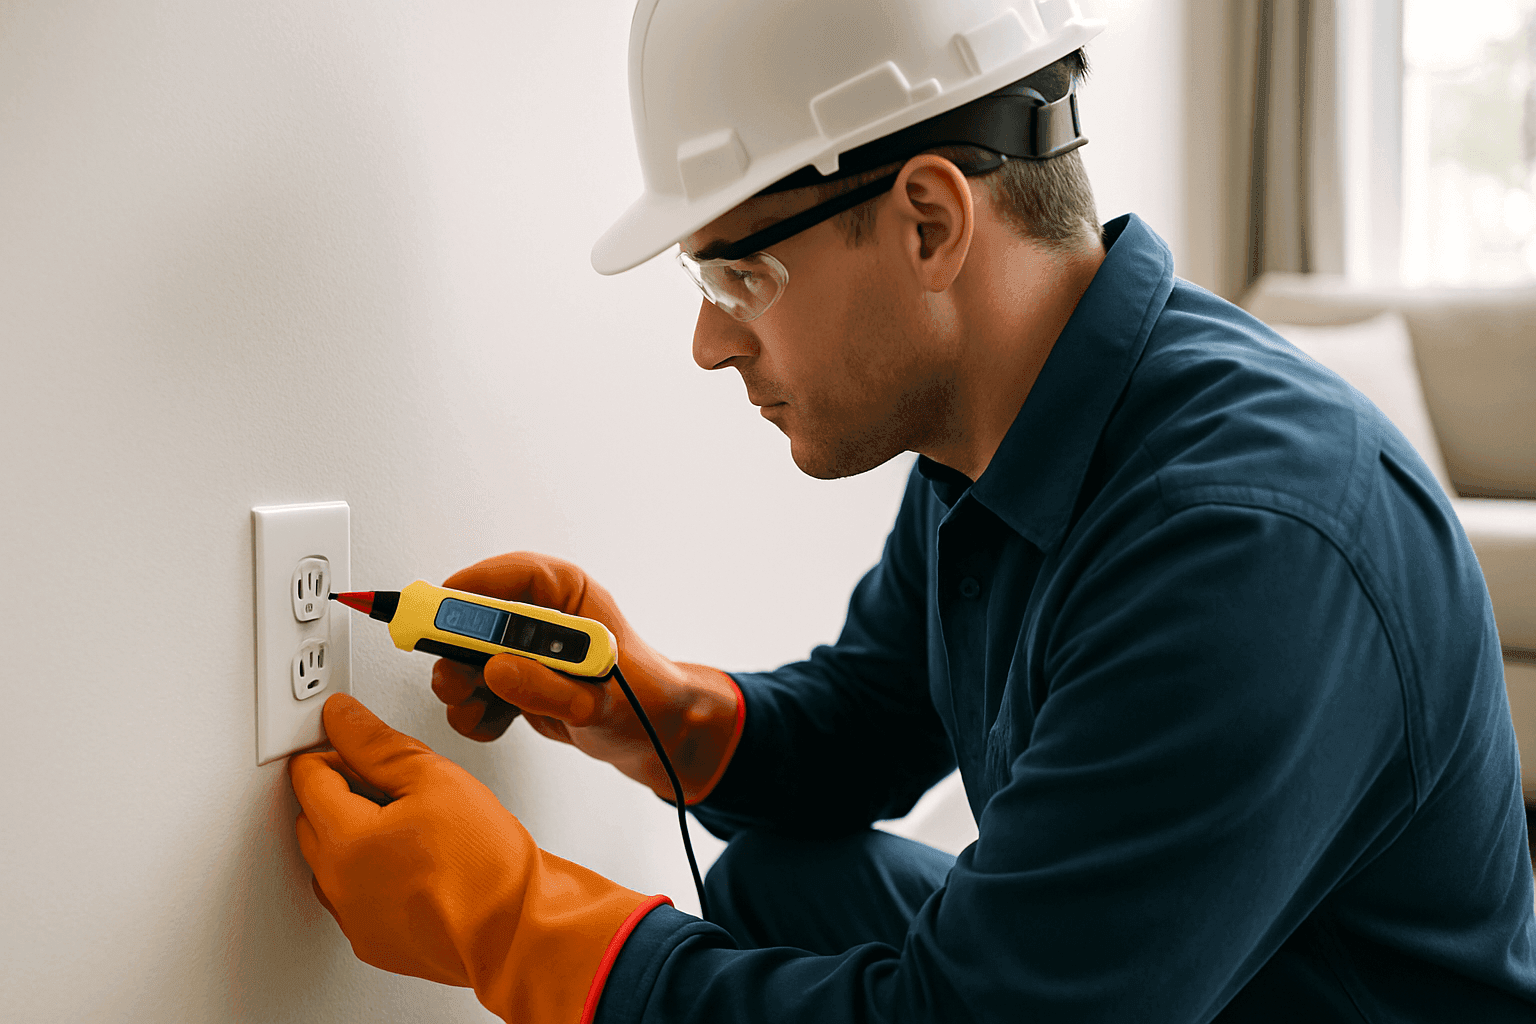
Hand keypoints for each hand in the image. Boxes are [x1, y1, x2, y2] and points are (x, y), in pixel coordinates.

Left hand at [289, 693, 661, 1022]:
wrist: (518, 930)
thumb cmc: (486, 864)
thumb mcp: (435, 779)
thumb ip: (378, 745)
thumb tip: (342, 718)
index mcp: (344, 839)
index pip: (308, 776)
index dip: (336, 750)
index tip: (363, 747)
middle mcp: (337, 884)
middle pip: (312, 818)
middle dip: (342, 793)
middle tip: (396, 784)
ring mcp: (355, 919)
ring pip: (333, 860)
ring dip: (355, 837)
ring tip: (411, 826)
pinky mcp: (376, 943)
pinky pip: (356, 897)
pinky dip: (373, 876)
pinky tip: (417, 863)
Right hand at [430, 552, 742, 803]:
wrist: (650, 736)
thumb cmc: (642, 701)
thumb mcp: (601, 700)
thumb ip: (548, 687)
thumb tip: (496, 671)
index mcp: (569, 595)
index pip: (515, 575)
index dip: (473, 587)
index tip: (441, 606)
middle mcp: (540, 616)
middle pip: (477, 616)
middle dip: (457, 651)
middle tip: (454, 679)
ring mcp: (523, 649)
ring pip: (466, 657)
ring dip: (462, 688)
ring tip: (480, 710)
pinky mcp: (513, 679)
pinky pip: (474, 691)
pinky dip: (475, 713)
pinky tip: (499, 724)